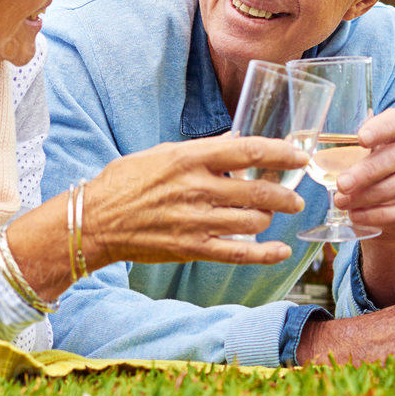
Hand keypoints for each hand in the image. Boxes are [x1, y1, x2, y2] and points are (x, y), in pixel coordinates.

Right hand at [83, 137, 308, 268]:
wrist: (94, 221)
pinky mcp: (192, 249)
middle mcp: (196, 188)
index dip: (282, 153)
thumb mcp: (161, 153)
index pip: (249, 150)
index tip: (300, 156)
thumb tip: (236, 142)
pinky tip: (280, 250)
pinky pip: (239, 253)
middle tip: (294, 195)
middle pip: (259, 190)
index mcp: (189, 158)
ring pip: (253, 221)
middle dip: (285, 193)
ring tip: (271, 215)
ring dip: (270, 218)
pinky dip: (266, 253)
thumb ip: (201, 150)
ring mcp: (196, 221)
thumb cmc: (124, 183)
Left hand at [332, 109, 394, 236]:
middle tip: (341, 184)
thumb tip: (308, 151)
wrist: (385, 211)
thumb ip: (340, 150)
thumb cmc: (365, 175)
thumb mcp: (354, 158)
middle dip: (366, 171)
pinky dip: (379, 215)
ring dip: (368, 196)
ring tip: (341, 203)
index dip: (381, 128)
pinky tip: (357, 217)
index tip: (360, 138)